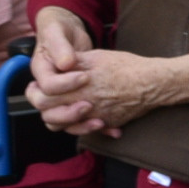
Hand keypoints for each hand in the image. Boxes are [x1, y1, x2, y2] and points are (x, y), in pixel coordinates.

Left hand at [26, 47, 177, 135]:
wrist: (152, 83)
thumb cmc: (126, 67)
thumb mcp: (97, 56)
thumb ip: (74, 62)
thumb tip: (56, 64)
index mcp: (79, 88)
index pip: (44, 98)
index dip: (36, 92)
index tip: (37, 86)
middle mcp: (84, 107)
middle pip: (50, 116)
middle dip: (44, 107)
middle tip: (44, 97)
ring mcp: (96, 119)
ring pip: (65, 128)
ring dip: (60, 119)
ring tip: (62, 107)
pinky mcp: (107, 124)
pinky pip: (87, 131)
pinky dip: (81, 125)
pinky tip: (83, 114)